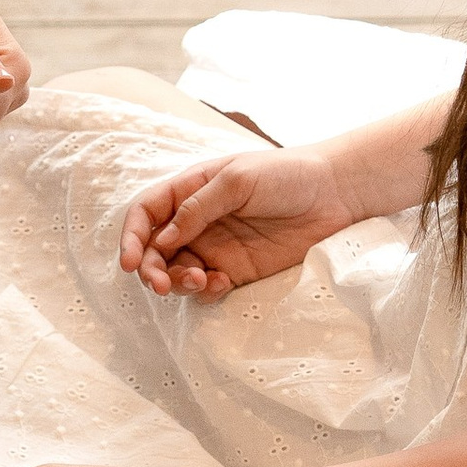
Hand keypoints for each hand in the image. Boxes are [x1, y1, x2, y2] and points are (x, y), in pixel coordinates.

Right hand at [119, 143, 356, 300]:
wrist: (336, 195)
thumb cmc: (288, 175)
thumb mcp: (238, 180)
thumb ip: (198, 208)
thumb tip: (162, 239)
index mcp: (190, 190)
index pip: (147, 214)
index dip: (131, 237)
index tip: (130, 262)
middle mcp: (197, 221)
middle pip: (154, 250)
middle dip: (150, 270)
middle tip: (159, 285)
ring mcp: (216, 247)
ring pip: (177, 273)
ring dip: (177, 283)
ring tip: (200, 281)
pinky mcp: (237, 271)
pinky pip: (208, 288)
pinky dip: (206, 291)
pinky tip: (223, 283)